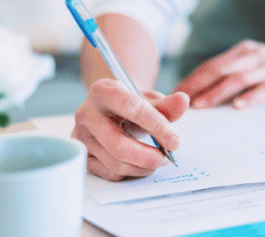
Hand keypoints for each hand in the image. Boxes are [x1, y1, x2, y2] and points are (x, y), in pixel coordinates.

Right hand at [72, 79, 188, 180]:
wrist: (110, 107)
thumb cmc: (130, 102)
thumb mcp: (148, 98)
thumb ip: (166, 104)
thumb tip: (183, 102)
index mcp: (102, 91)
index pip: (132, 109)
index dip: (158, 127)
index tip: (176, 141)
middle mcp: (86, 114)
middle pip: (119, 145)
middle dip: (148, 156)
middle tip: (166, 157)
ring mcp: (81, 137)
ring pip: (116, 163)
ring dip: (143, 167)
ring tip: (157, 159)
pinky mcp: (84, 156)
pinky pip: (110, 173)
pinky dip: (132, 172)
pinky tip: (141, 163)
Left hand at [175, 39, 264, 108]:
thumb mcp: (255, 66)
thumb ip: (232, 76)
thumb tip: (200, 98)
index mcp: (242, 51)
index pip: (210, 65)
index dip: (191, 80)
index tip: (172, 95)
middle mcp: (254, 54)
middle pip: (219, 69)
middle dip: (197, 85)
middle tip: (179, 102)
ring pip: (240, 77)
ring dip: (218, 92)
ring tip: (202, 105)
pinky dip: (253, 96)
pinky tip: (239, 106)